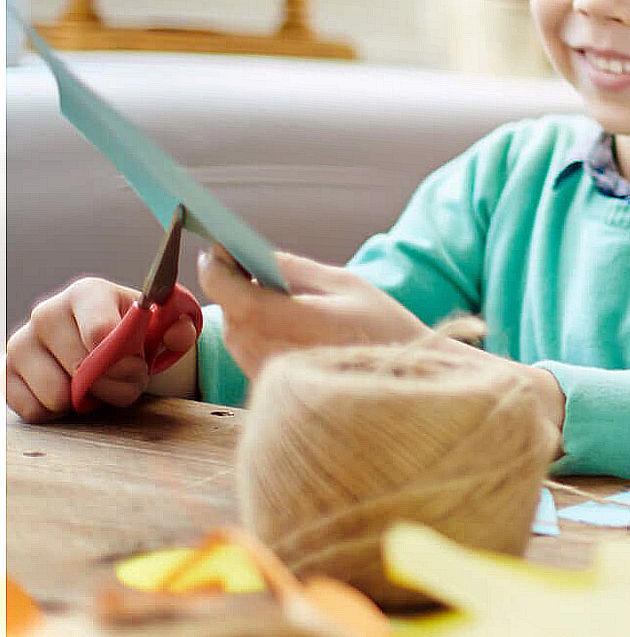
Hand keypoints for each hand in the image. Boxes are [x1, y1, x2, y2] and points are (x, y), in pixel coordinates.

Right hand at [5, 277, 196, 420]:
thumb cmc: (134, 332)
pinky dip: (59, 412)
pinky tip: (73, 394)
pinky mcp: (7, 373)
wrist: (103, 343)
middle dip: (111, 385)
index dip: (125, 361)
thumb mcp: (163, 326)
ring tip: (99, 387)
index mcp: (87, 293)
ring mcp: (21, 343)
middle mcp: (47, 312)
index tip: (138, 366)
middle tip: (125, 381)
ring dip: (85, 402)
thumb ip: (179, 327)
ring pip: (55, 393)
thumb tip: (178, 333)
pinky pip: (33, 410)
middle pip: (80, 369)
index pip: (100, 333)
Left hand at [199, 249, 430, 377]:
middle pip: (230, 311)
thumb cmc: (384, 328)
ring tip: (272, 295)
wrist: (406, 379)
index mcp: (291, 320)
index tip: (218, 248)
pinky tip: (284, 323)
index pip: (229, 291)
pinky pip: (247, 352)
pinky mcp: (272, 388)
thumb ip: (293, 269)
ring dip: (244, 310)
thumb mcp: (345, 284)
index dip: (217, 266)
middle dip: (233, 286)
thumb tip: (252, 256)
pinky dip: (255, 332)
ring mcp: (269, 374)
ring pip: (235, 332)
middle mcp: (271, 351)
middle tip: (247, 264)